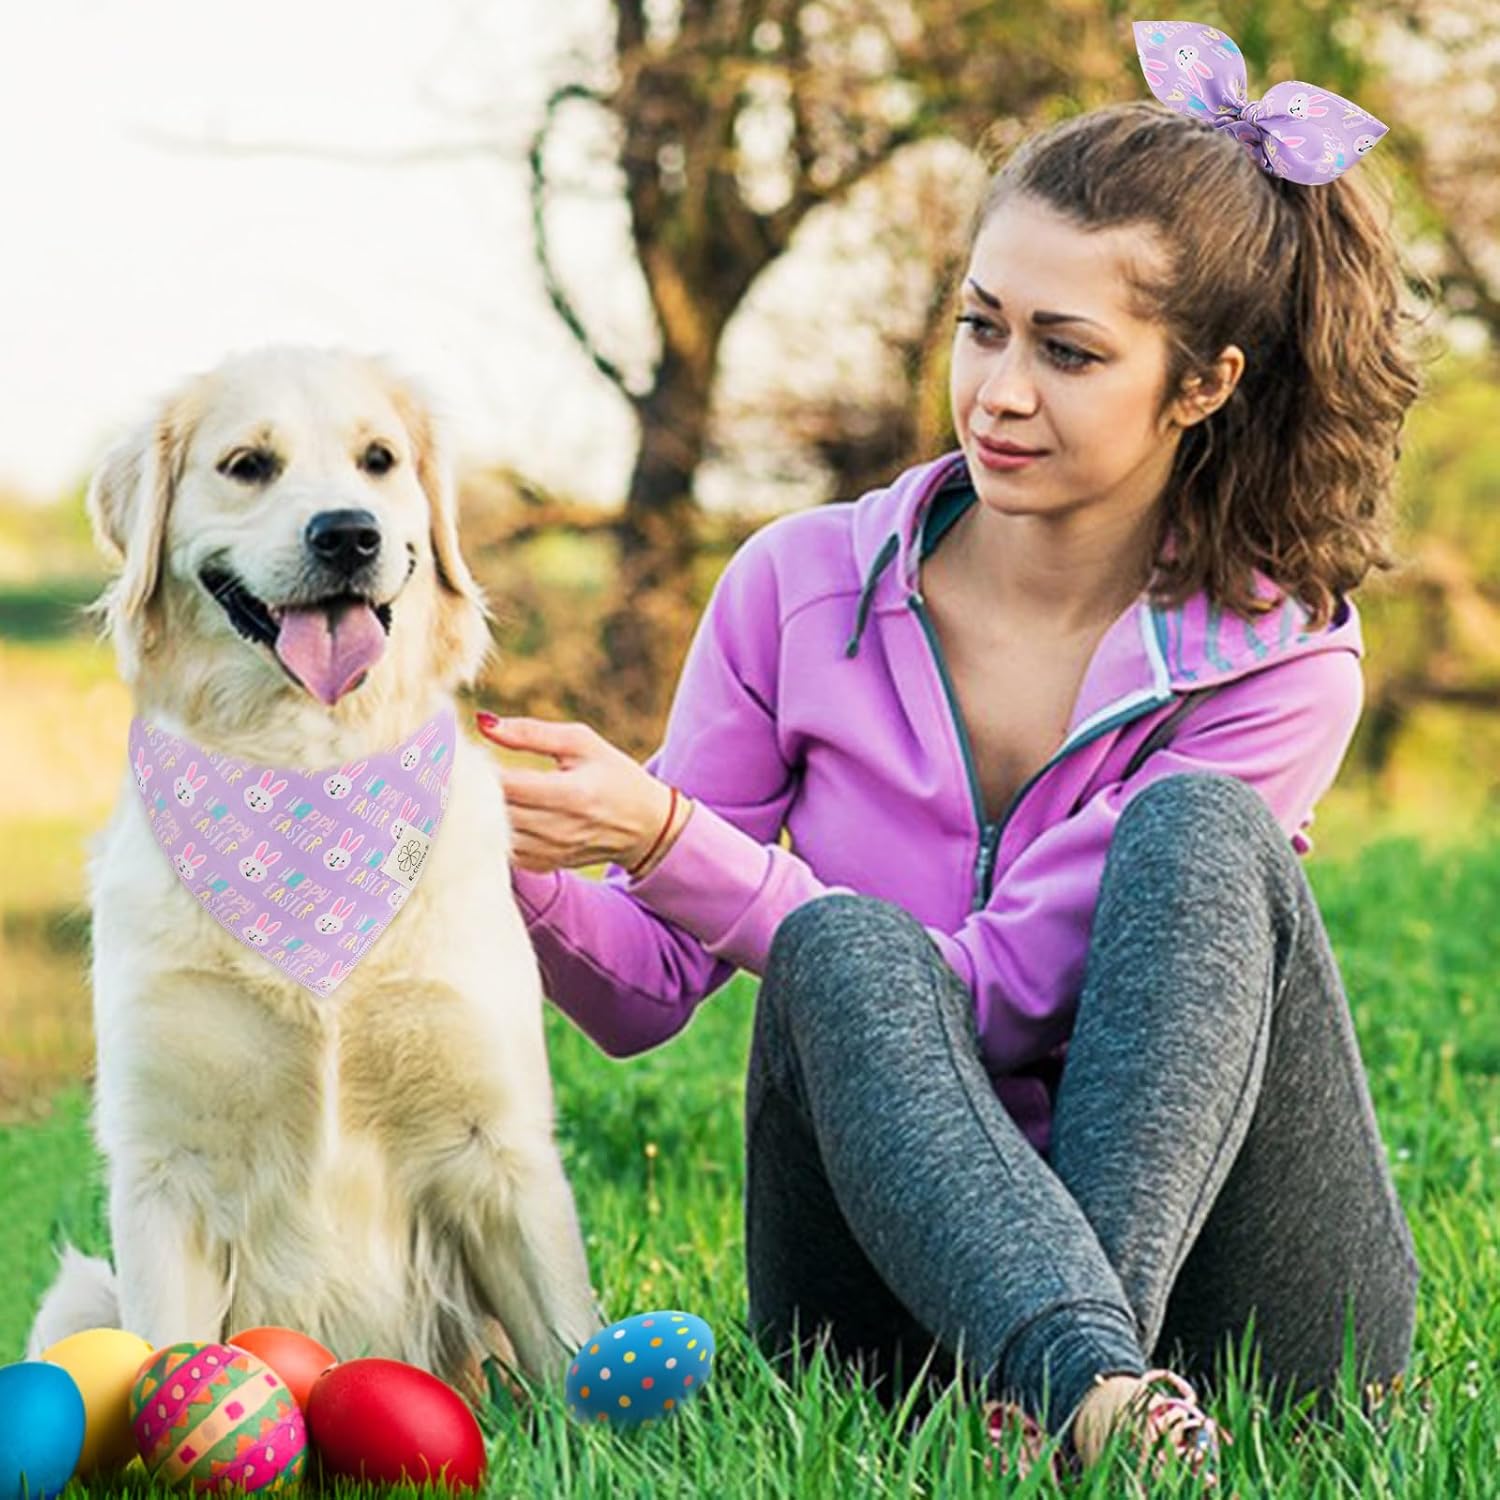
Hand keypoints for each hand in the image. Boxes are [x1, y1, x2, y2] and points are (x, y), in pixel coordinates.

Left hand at [474, 712, 676, 873]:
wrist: (645, 827)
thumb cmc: (614, 776)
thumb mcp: (582, 743)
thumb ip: (531, 733)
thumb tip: (483, 722)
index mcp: (570, 794)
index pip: (504, 784)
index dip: (475, 769)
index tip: (459, 753)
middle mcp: (558, 829)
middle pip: (492, 811)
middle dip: (468, 789)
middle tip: (451, 768)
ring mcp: (549, 852)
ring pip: (491, 833)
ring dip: (474, 812)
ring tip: (464, 789)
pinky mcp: (542, 866)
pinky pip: (502, 849)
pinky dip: (490, 830)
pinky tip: (486, 811)